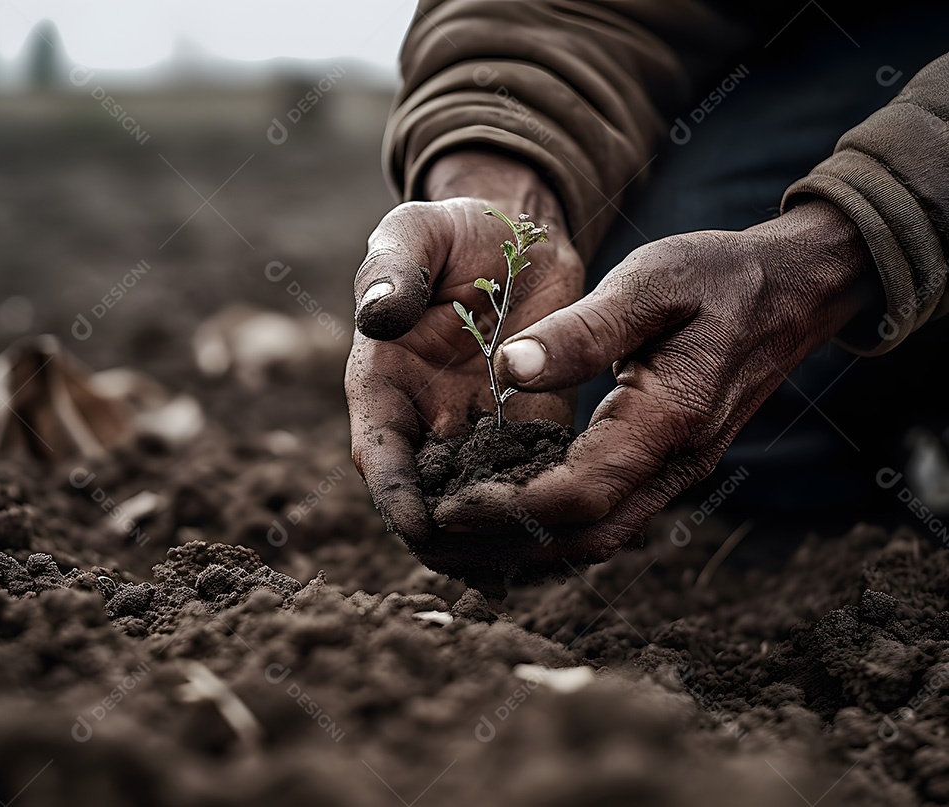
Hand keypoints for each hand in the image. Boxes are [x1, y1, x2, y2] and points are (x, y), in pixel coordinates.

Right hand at [345, 152, 583, 545]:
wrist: (513, 232)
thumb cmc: (452, 229)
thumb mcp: (414, 231)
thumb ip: (393, 267)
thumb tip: (379, 316)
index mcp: (382, 382)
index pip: (380, 454)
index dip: (395, 496)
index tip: (419, 529)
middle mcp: (423, 418)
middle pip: (424, 499)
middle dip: (447, 537)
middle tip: (481, 565)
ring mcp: (471, 428)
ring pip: (473, 503)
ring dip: (494, 537)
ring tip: (525, 567)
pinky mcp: (523, 426)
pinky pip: (525, 479)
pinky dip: (535, 510)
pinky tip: (563, 534)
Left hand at [434, 200, 875, 574]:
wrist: (792, 292)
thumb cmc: (719, 275)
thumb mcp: (650, 282)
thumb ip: (583, 330)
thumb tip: (508, 369)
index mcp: (670, 419)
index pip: (583, 494)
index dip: (511, 508)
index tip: (449, 505)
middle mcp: (677, 462)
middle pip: (587, 536)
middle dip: (509, 543)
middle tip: (438, 532)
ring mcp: (677, 470)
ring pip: (599, 536)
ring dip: (529, 544)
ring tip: (461, 532)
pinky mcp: (669, 465)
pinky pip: (609, 515)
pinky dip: (555, 524)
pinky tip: (508, 507)